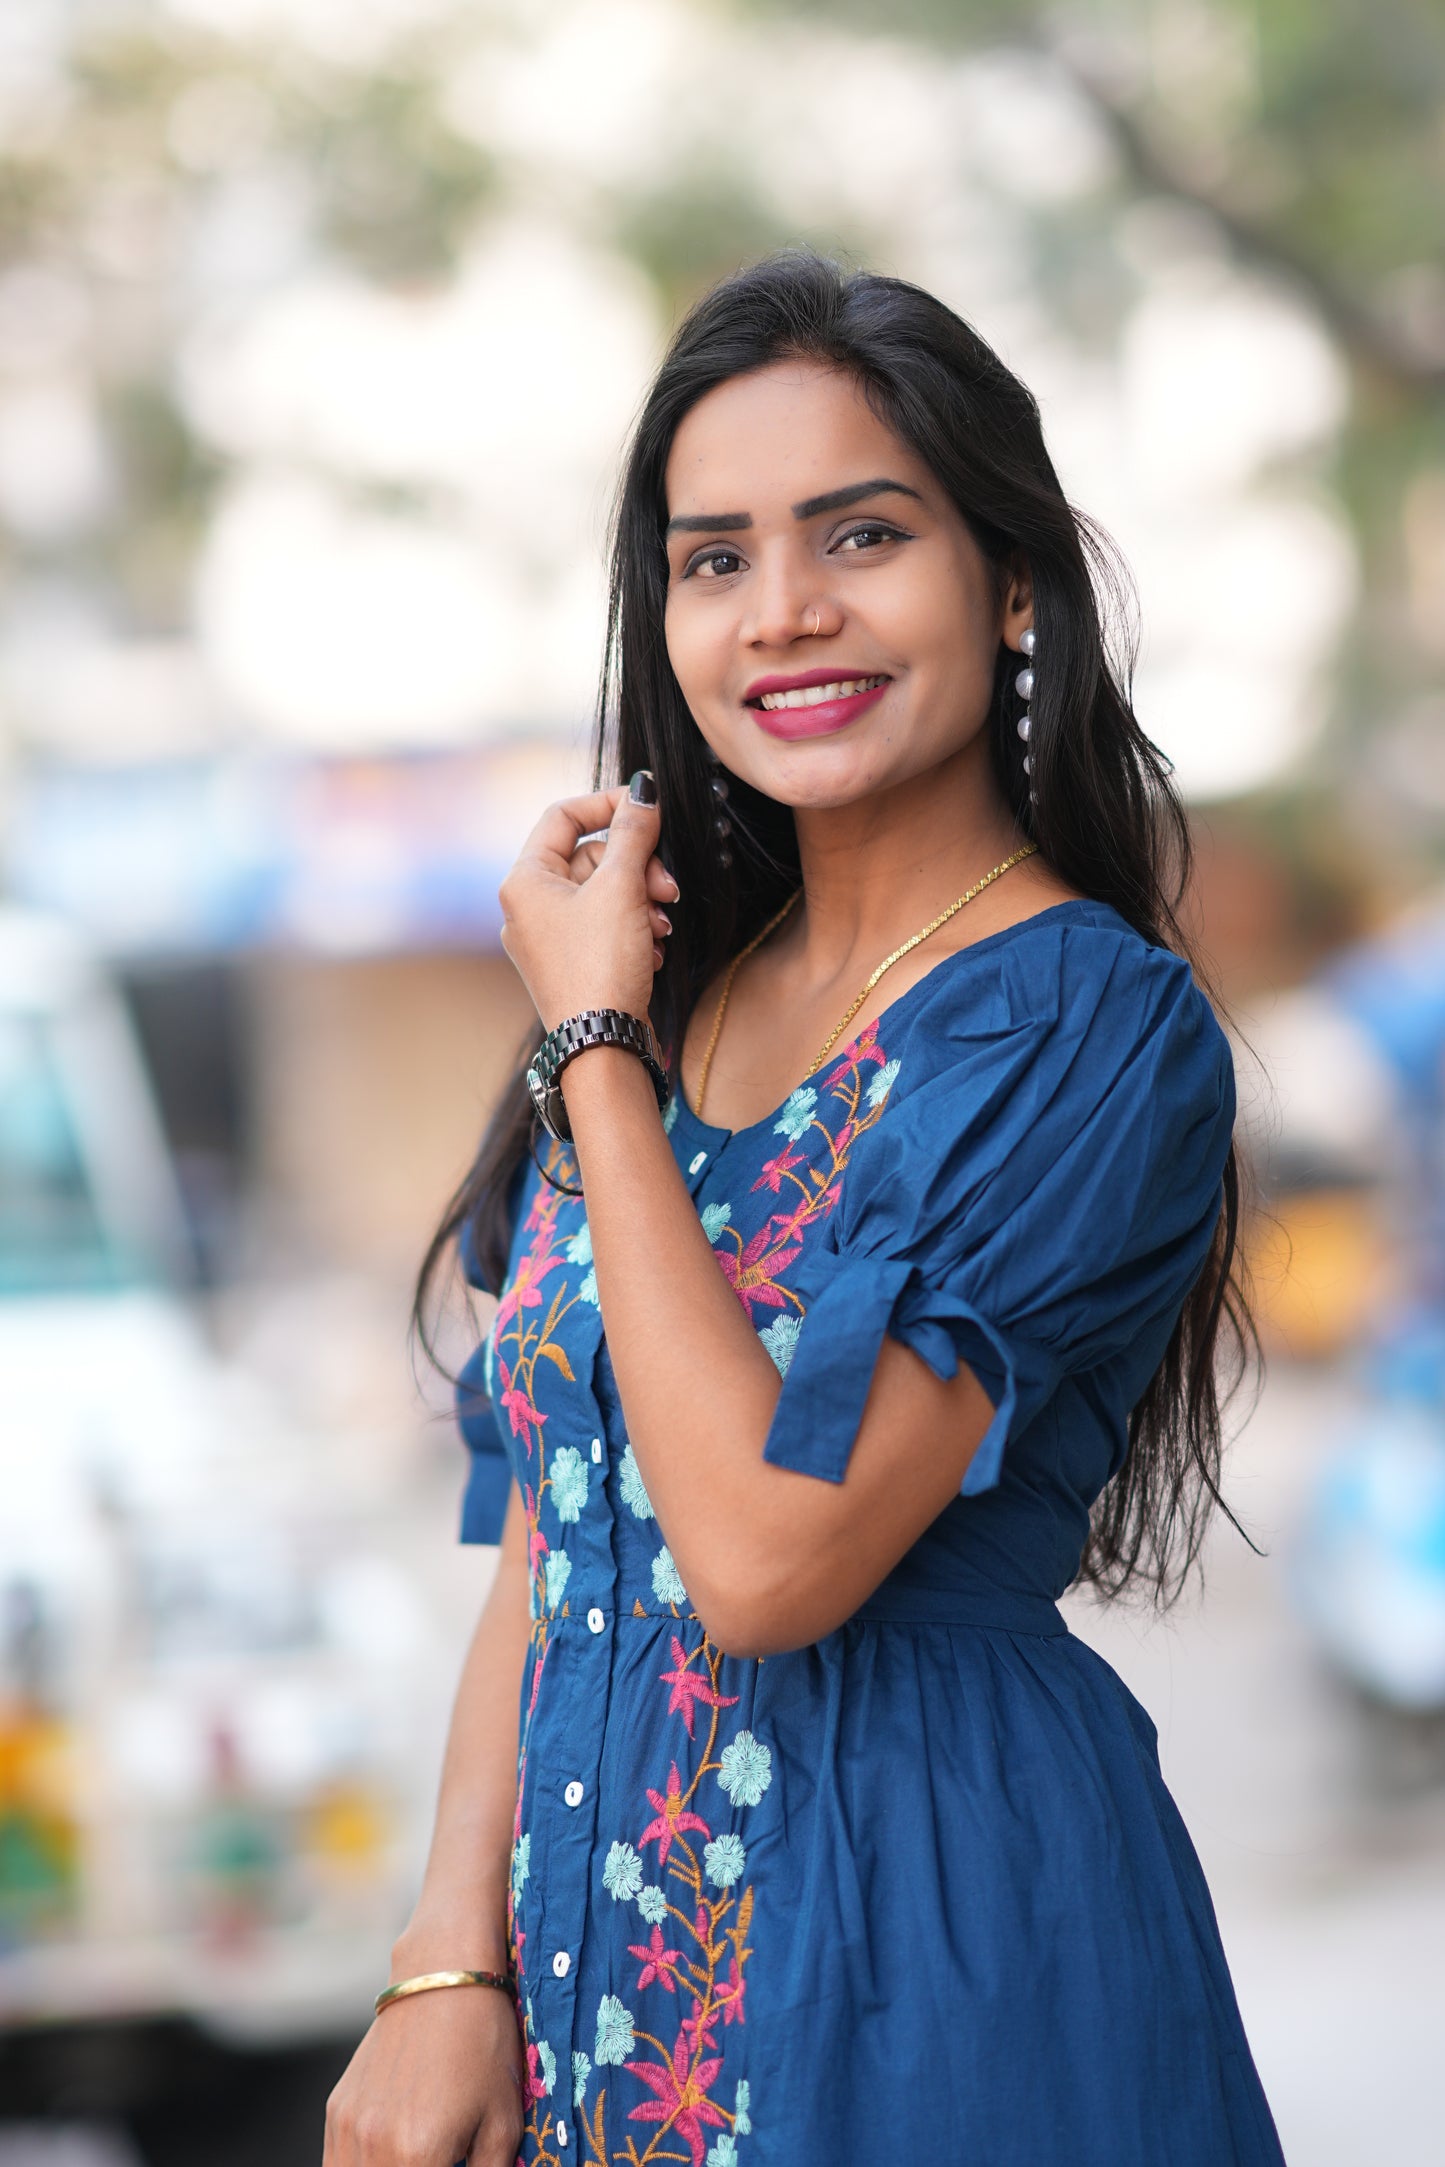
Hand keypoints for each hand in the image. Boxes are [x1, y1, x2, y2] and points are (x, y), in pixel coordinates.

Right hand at [323, 1982, 524, 2166]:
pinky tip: (392, 2157)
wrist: (442, 1977)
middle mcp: (372, 2147)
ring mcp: (346, 2129)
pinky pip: (337, 2165)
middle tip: (440, 2160)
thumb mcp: (504, 2123)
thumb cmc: (484, 2046)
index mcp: (417, 2156)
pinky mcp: (336, 2111)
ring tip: (419, 2157)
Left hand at [498, 774, 677, 1031]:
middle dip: (637, 867)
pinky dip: (634, 930)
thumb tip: (644, 788)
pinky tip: (651, 950)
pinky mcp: (570, 964)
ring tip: (661, 927)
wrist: (601, 1046)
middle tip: (669, 886)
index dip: (609, 805)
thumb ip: (634, 832)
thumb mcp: (621, 888)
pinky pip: (604, 926)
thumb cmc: (601, 966)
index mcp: (524, 881)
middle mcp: (527, 907)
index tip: (650, 809)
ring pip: (603, 893)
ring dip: (641, 901)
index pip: (563, 816)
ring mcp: (547, 938)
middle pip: (590, 857)